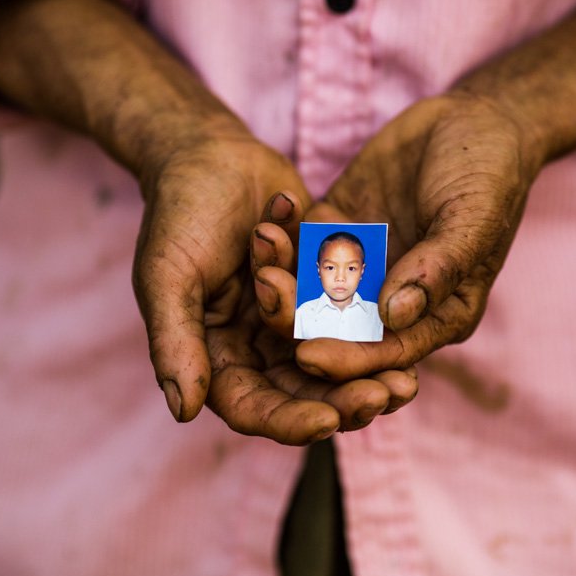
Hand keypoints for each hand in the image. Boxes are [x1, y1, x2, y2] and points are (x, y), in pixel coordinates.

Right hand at [133, 130, 416, 443]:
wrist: (213, 154)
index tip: (329, 420)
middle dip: (344, 399)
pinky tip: (407, 332)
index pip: (251, 406)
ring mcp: (292, 320)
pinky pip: (353, 318)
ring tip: (407, 381)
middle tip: (388, 396)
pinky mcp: (321, 290)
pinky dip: (376, 327)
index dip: (289, 420)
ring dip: (370, 371)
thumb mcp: (168, 276)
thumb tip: (183, 411)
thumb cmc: (180, 213)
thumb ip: (175, 342)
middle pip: (303, 392)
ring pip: (336, 361)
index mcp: (215, 355)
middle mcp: (256, 347)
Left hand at [254, 91, 542, 379]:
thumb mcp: (473, 220)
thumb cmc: (489, 176)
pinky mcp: (337, 229)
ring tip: (264, 251)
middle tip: (269, 297)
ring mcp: (361, 264)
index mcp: (436, 313)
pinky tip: (272, 218)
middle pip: (339, 326)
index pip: (389, 350)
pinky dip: (283, 235)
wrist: (474, 119)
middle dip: (301, 318)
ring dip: (284, 274)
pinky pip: (301, 241)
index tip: (310, 356)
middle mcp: (392, 298)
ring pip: (310, 286)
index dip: (350, 358)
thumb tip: (396, 316)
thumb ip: (437, 269)